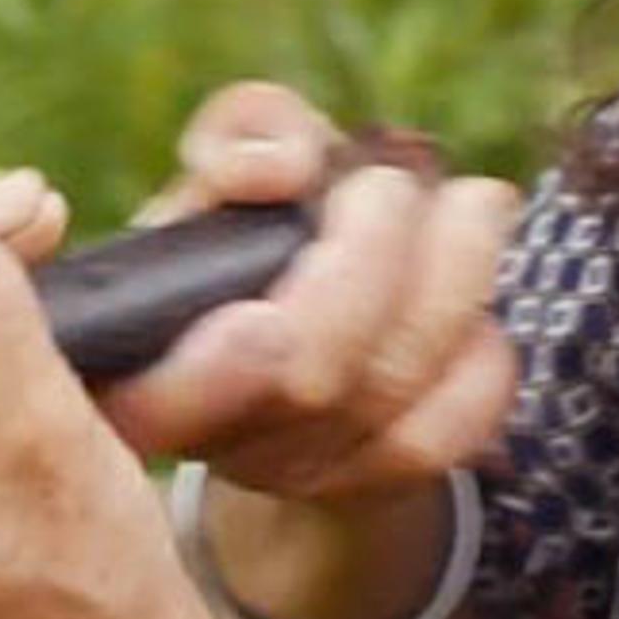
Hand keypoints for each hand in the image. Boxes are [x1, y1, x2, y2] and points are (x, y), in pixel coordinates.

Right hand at [106, 83, 522, 516]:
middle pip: (308, 375)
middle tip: (391, 185)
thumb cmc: (254, 224)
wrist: (304, 313)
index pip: (156, 403)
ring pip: (391, 387)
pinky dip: (482, 353)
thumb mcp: (228, 164)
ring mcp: (295, 471)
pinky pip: (454, 427)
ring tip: (472, 204)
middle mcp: (209, 437)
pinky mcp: (378, 482)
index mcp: (136, 362)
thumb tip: (279, 171)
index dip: (214, 372)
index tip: (264, 313)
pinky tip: (476, 299)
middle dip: (370, 259)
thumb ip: (241, 136)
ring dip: (451, 277)